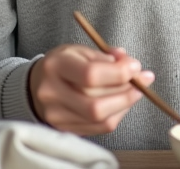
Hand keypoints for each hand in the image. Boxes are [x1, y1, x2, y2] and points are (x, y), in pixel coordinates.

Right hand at [28, 44, 154, 134]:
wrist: (37, 84)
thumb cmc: (63, 64)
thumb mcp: (80, 50)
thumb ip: (106, 56)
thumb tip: (131, 65)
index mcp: (55, 66)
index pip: (90, 75)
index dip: (119, 73)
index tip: (136, 66)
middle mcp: (51, 94)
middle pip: (96, 104)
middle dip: (127, 93)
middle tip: (142, 81)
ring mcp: (56, 116)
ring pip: (100, 119)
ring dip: (125, 105)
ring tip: (134, 90)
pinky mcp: (65, 129)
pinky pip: (99, 128)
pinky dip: (117, 114)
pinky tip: (121, 102)